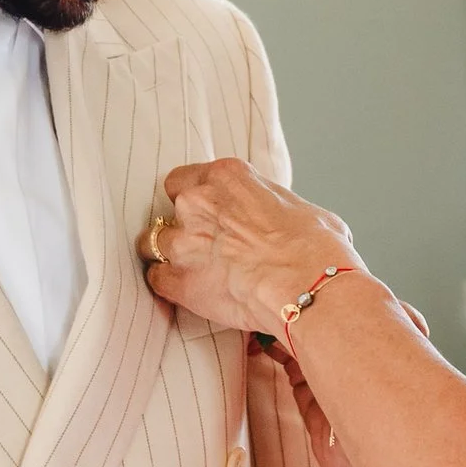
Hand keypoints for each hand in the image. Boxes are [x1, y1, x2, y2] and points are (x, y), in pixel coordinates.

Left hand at [140, 159, 359, 332]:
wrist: (306, 286)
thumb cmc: (314, 249)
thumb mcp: (304, 210)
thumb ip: (275, 209)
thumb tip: (286, 223)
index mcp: (227, 177)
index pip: (185, 179)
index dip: (194, 198)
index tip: (206, 213)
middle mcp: (197, 202)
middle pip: (168, 210)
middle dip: (183, 227)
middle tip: (204, 243)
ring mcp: (183, 242)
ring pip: (151, 243)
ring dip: (168, 254)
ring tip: (190, 267)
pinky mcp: (179, 281)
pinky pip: (155, 279)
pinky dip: (168, 285)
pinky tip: (186, 290)